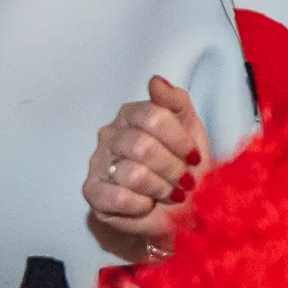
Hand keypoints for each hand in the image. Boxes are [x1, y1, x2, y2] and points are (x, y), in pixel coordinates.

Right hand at [84, 76, 213, 248]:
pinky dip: (142, 205)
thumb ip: (175, 101)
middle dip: (173, 169)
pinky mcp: (93, 192)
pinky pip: (119, 197)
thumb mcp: (189, 127)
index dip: (180, 141)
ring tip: (169, 193)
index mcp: (132, 114)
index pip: (153, 117)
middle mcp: (110, 134)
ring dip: (161, 188)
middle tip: (184, 181)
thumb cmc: (182, 163)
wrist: (177, 206)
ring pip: (133, 174)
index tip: (194, 157)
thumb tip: (155, 81)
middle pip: (143, 147)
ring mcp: (98, 163)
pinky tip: (148, 204)